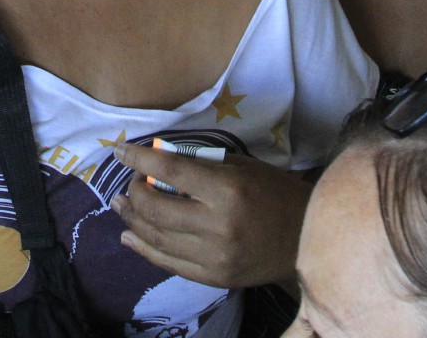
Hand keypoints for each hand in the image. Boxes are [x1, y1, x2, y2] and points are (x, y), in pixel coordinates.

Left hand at [111, 142, 311, 288]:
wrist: (307, 239)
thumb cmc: (275, 194)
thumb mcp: (243, 166)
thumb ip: (202, 164)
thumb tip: (160, 160)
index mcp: (227, 190)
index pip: (171, 170)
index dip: (139, 158)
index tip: (119, 150)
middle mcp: (218, 225)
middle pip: (157, 208)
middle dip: (134, 192)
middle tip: (128, 182)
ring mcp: (215, 257)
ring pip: (157, 239)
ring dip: (132, 220)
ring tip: (120, 206)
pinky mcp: (215, 277)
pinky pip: (170, 264)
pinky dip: (145, 249)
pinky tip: (130, 236)